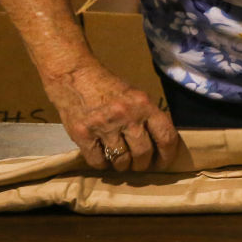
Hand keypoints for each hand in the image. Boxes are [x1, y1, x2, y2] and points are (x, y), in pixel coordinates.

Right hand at [44, 62, 180, 171]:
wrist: (73, 75)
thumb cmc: (108, 87)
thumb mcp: (136, 96)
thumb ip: (148, 118)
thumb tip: (160, 145)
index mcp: (144, 105)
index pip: (166, 137)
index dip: (167, 155)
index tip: (163, 163)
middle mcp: (126, 116)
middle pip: (143, 153)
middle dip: (143, 164)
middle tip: (139, 165)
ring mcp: (103, 126)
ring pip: (121, 160)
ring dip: (123, 166)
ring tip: (121, 162)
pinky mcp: (82, 134)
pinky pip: (98, 161)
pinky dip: (102, 164)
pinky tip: (103, 158)